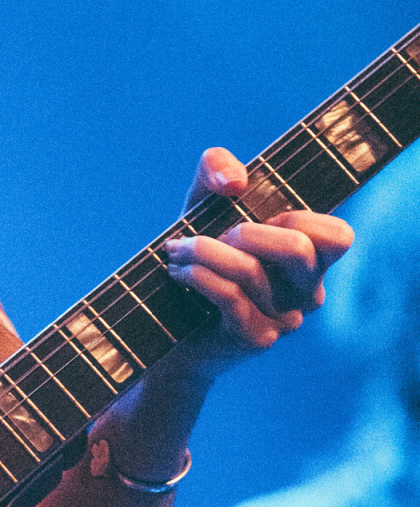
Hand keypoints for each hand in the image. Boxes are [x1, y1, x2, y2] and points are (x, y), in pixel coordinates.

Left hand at [162, 147, 353, 377]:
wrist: (168, 322)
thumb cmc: (199, 257)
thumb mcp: (205, 203)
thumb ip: (217, 168)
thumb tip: (235, 182)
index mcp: (311, 260)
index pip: (338, 237)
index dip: (298, 218)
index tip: (258, 220)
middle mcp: (306, 293)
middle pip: (298, 250)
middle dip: (246, 232)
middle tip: (215, 237)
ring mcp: (284, 320)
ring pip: (251, 271)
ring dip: (203, 250)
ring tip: (177, 250)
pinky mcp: (255, 339)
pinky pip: (228, 295)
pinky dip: (195, 274)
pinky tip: (176, 271)